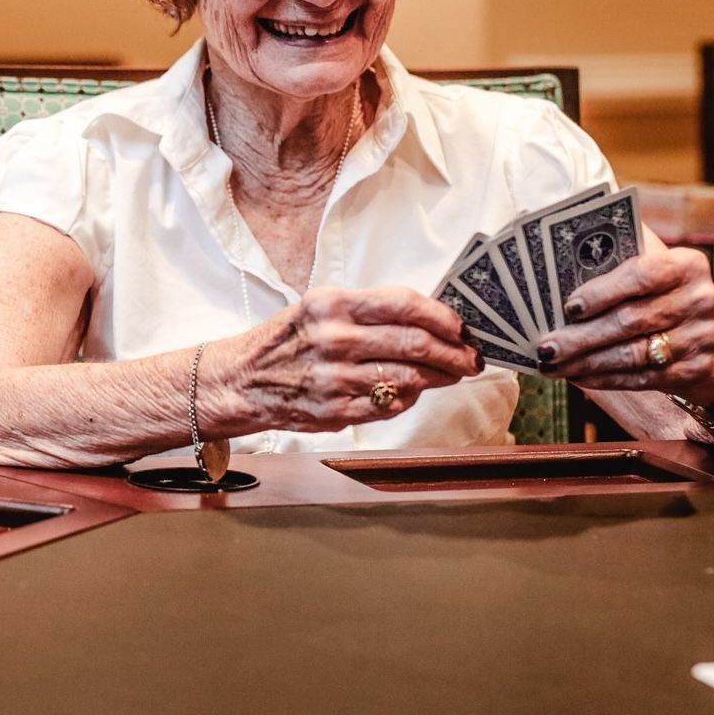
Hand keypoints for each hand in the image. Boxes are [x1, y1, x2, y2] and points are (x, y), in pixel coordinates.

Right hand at [229, 285, 481, 432]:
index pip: (405, 304)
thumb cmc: (289, 339)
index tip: (462, 327)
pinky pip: (388, 406)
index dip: (443, 317)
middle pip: (414, 344)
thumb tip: (430, 318)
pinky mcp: (335, 411)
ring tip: (449, 374)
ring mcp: (334, 378)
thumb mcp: (321, 307)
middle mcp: (334, 338)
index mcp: (333, 303)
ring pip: (408, 378)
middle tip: (471, 358)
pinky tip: (411, 391)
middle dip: (453, 353)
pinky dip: (408, 398)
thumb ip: (371, 310)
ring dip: (438, 378)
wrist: (243, 379)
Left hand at [533, 234, 713, 403]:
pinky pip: (641, 378)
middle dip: (582, 336)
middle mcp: (699, 300)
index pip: (642, 274)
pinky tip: (576, 376)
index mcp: (686, 265)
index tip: (569, 307)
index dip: (603, 292)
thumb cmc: (656, 292)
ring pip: (633, 354)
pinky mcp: (693, 370)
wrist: (702, 333)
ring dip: (586, 362)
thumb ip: (613, 261)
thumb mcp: (646, 266)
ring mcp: (699, 338)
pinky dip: (604, 378)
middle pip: (631, 320)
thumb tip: (556, 266)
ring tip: (552, 364)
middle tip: (546, 346)